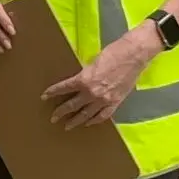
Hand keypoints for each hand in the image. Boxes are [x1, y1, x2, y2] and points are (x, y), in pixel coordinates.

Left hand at [41, 25, 158, 129]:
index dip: (53, 92)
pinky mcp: (116, 102)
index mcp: (84, 79)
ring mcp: (104, 99)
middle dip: (61, 112)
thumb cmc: (113, 53)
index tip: (44, 97)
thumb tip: (79, 81)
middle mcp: (92, 92)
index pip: (64, 88)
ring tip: (68, 126)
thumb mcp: (93, 62)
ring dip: (76, 121)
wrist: (133, 55)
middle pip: (73, 105)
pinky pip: (103, 115)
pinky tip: (89, 123)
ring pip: (87, 114)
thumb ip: (85, 74)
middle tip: (53, 118)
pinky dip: (95, 120)